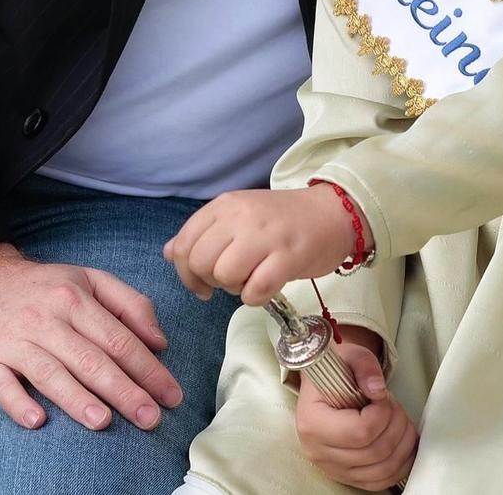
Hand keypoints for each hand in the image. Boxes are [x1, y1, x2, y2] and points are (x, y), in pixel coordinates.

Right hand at [0, 242, 182, 431]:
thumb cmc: (45, 287)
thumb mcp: (90, 279)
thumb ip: (130, 304)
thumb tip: (159, 341)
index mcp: (74, 298)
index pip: (118, 339)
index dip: (148, 369)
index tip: (171, 395)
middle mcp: (44, 318)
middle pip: (90, 360)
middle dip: (124, 391)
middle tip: (150, 418)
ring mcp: (13, 341)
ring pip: (50, 373)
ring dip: (77, 399)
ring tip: (104, 421)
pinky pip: (1, 386)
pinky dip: (18, 402)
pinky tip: (38, 420)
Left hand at [162, 186, 357, 304]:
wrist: (333, 213)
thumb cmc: (282, 220)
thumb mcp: (238, 218)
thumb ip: (203, 234)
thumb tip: (169, 252)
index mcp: (224, 205)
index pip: (183, 244)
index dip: (185, 272)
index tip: (202, 284)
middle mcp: (241, 216)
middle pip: (200, 262)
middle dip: (210, 281)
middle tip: (231, 280)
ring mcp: (265, 235)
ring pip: (225, 275)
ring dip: (234, 289)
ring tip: (251, 280)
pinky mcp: (288, 256)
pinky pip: (255, 290)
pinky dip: (255, 297)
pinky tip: (266, 288)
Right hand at [295, 335, 416, 490]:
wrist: (325, 385)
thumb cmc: (337, 370)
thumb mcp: (350, 355)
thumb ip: (365, 366)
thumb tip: (378, 390)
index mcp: (313, 422)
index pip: (359, 432)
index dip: (383, 413)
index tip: (382, 396)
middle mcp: (318, 451)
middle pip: (375, 452)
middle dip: (397, 425)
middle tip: (394, 406)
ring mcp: (333, 468)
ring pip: (382, 469)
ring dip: (403, 444)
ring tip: (399, 420)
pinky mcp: (347, 476)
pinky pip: (381, 482)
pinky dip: (401, 464)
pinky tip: (404, 443)